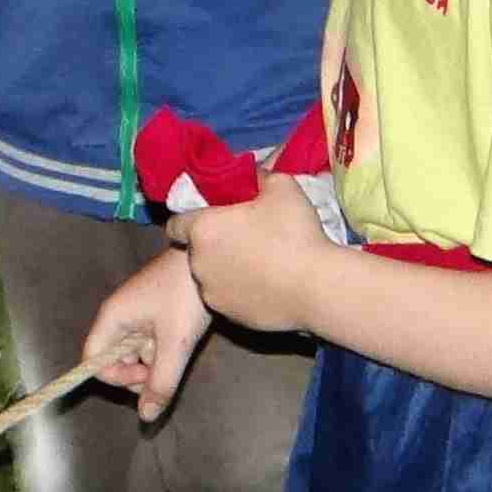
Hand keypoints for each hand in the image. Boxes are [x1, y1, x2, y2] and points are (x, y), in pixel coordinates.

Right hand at [79, 248, 210, 425]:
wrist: (211, 254)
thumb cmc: (186, 295)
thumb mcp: (175, 343)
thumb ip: (161, 382)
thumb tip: (147, 417)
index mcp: (112, 318)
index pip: (93, 360)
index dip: (115, 378)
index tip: (145, 379)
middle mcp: (119, 316)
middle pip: (114, 359)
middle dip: (138, 374)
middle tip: (167, 370)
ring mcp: (137, 313)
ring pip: (135, 352)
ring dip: (154, 361)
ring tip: (179, 349)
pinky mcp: (154, 312)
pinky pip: (149, 341)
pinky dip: (163, 349)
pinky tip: (182, 340)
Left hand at [169, 181, 333, 334]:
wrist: (316, 287)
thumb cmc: (294, 232)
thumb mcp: (281, 186)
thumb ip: (259, 176)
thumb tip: (254, 175)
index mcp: (203, 228)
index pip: (175, 224)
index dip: (190, 218)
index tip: (212, 217)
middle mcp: (198, 262)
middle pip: (196, 250)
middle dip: (214, 243)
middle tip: (243, 236)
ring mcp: (212, 292)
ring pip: (211, 276)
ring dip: (226, 269)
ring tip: (257, 264)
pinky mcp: (229, 316)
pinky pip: (229, 298)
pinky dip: (240, 292)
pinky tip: (265, 286)